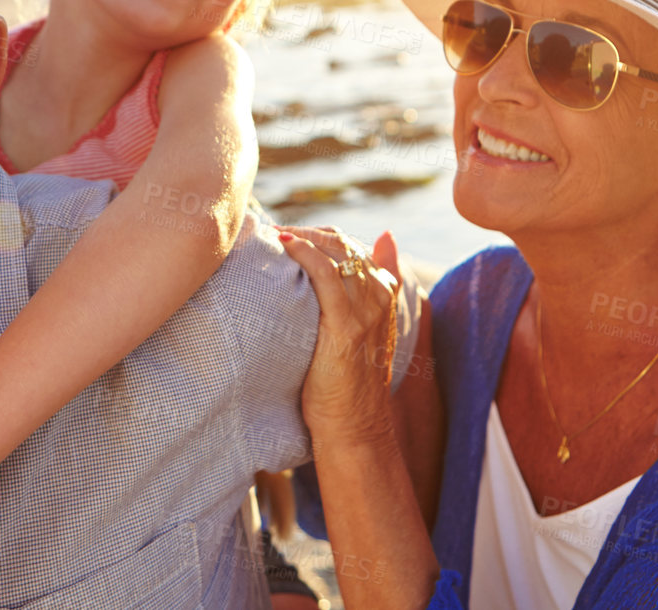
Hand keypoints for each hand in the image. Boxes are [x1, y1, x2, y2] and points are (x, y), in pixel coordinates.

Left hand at [278, 226, 401, 450]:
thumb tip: (371, 249)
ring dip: (303, 236)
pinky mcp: (347, 325)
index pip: (353, 245)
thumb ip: (358, 299)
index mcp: (385, 295)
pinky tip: (285, 246)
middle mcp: (379, 297)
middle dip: (307, 232)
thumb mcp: (359, 335)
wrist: (354, 427)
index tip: (288, 235)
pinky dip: (307, 254)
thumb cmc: (348, 384)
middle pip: (344, 243)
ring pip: (338, 252)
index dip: (320, 235)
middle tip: (273, 233)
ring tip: (272, 236)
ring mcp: (366, 310)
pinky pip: (328, 275)